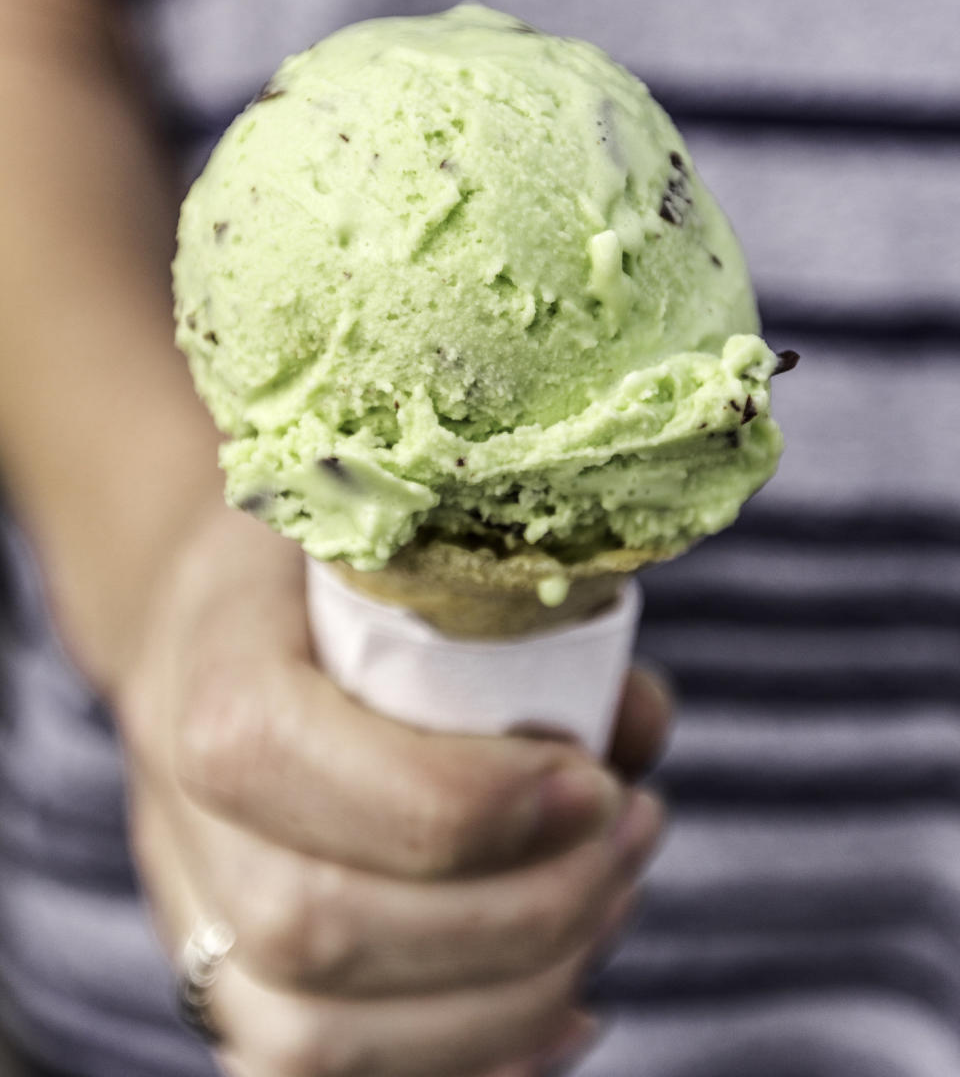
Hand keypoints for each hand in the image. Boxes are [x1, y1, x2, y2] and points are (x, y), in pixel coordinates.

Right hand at [117, 503, 670, 1076]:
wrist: (216, 624)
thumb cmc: (335, 571)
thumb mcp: (418, 535)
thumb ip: (522, 615)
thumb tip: (631, 724)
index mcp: (210, 663)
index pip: (284, 756)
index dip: (457, 797)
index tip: (595, 781)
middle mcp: (177, 804)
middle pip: (314, 924)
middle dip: (517, 907)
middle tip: (631, 835)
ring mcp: (193, 908)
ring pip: (315, 1034)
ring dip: (506, 997)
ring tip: (611, 902)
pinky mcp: (228, 979)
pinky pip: (308, 1076)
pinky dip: (462, 1064)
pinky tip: (562, 1005)